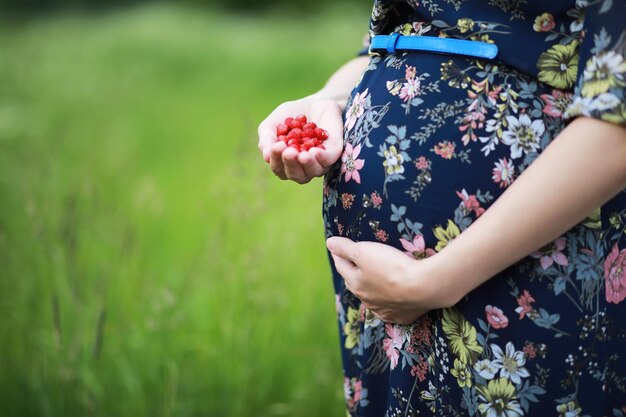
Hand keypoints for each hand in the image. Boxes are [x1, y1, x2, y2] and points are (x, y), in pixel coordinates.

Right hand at [257, 92, 344, 183]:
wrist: (313, 102)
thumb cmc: (289, 116)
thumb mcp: (272, 125)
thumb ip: (266, 140)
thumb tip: (266, 157)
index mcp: (287, 164)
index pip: (280, 170)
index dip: (277, 161)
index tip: (277, 146)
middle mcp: (304, 167)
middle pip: (297, 176)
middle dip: (291, 164)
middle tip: (289, 152)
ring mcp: (320, 162)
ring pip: (314, 172)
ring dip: (307, 165)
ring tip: (302, 154)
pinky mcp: (334, 152)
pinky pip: (328, 160)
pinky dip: (321, 158)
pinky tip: (314, 151)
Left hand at [326, 236, 458, 324]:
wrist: (424, 287)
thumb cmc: (391, 266)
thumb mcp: (364, 251)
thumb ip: (345, 248)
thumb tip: (329, 243)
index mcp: (355, 284)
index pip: (342, 266)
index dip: (339, 254)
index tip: (337, 247)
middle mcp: (367, 301)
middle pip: (356, 283)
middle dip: (353, 273)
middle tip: (354, 263)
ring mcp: (384, 311)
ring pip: (373, 298)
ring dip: (372, 289)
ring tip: (375, 280)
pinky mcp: (402, 317)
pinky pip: (392, 309)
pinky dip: (390, 302)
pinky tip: (394, 298)